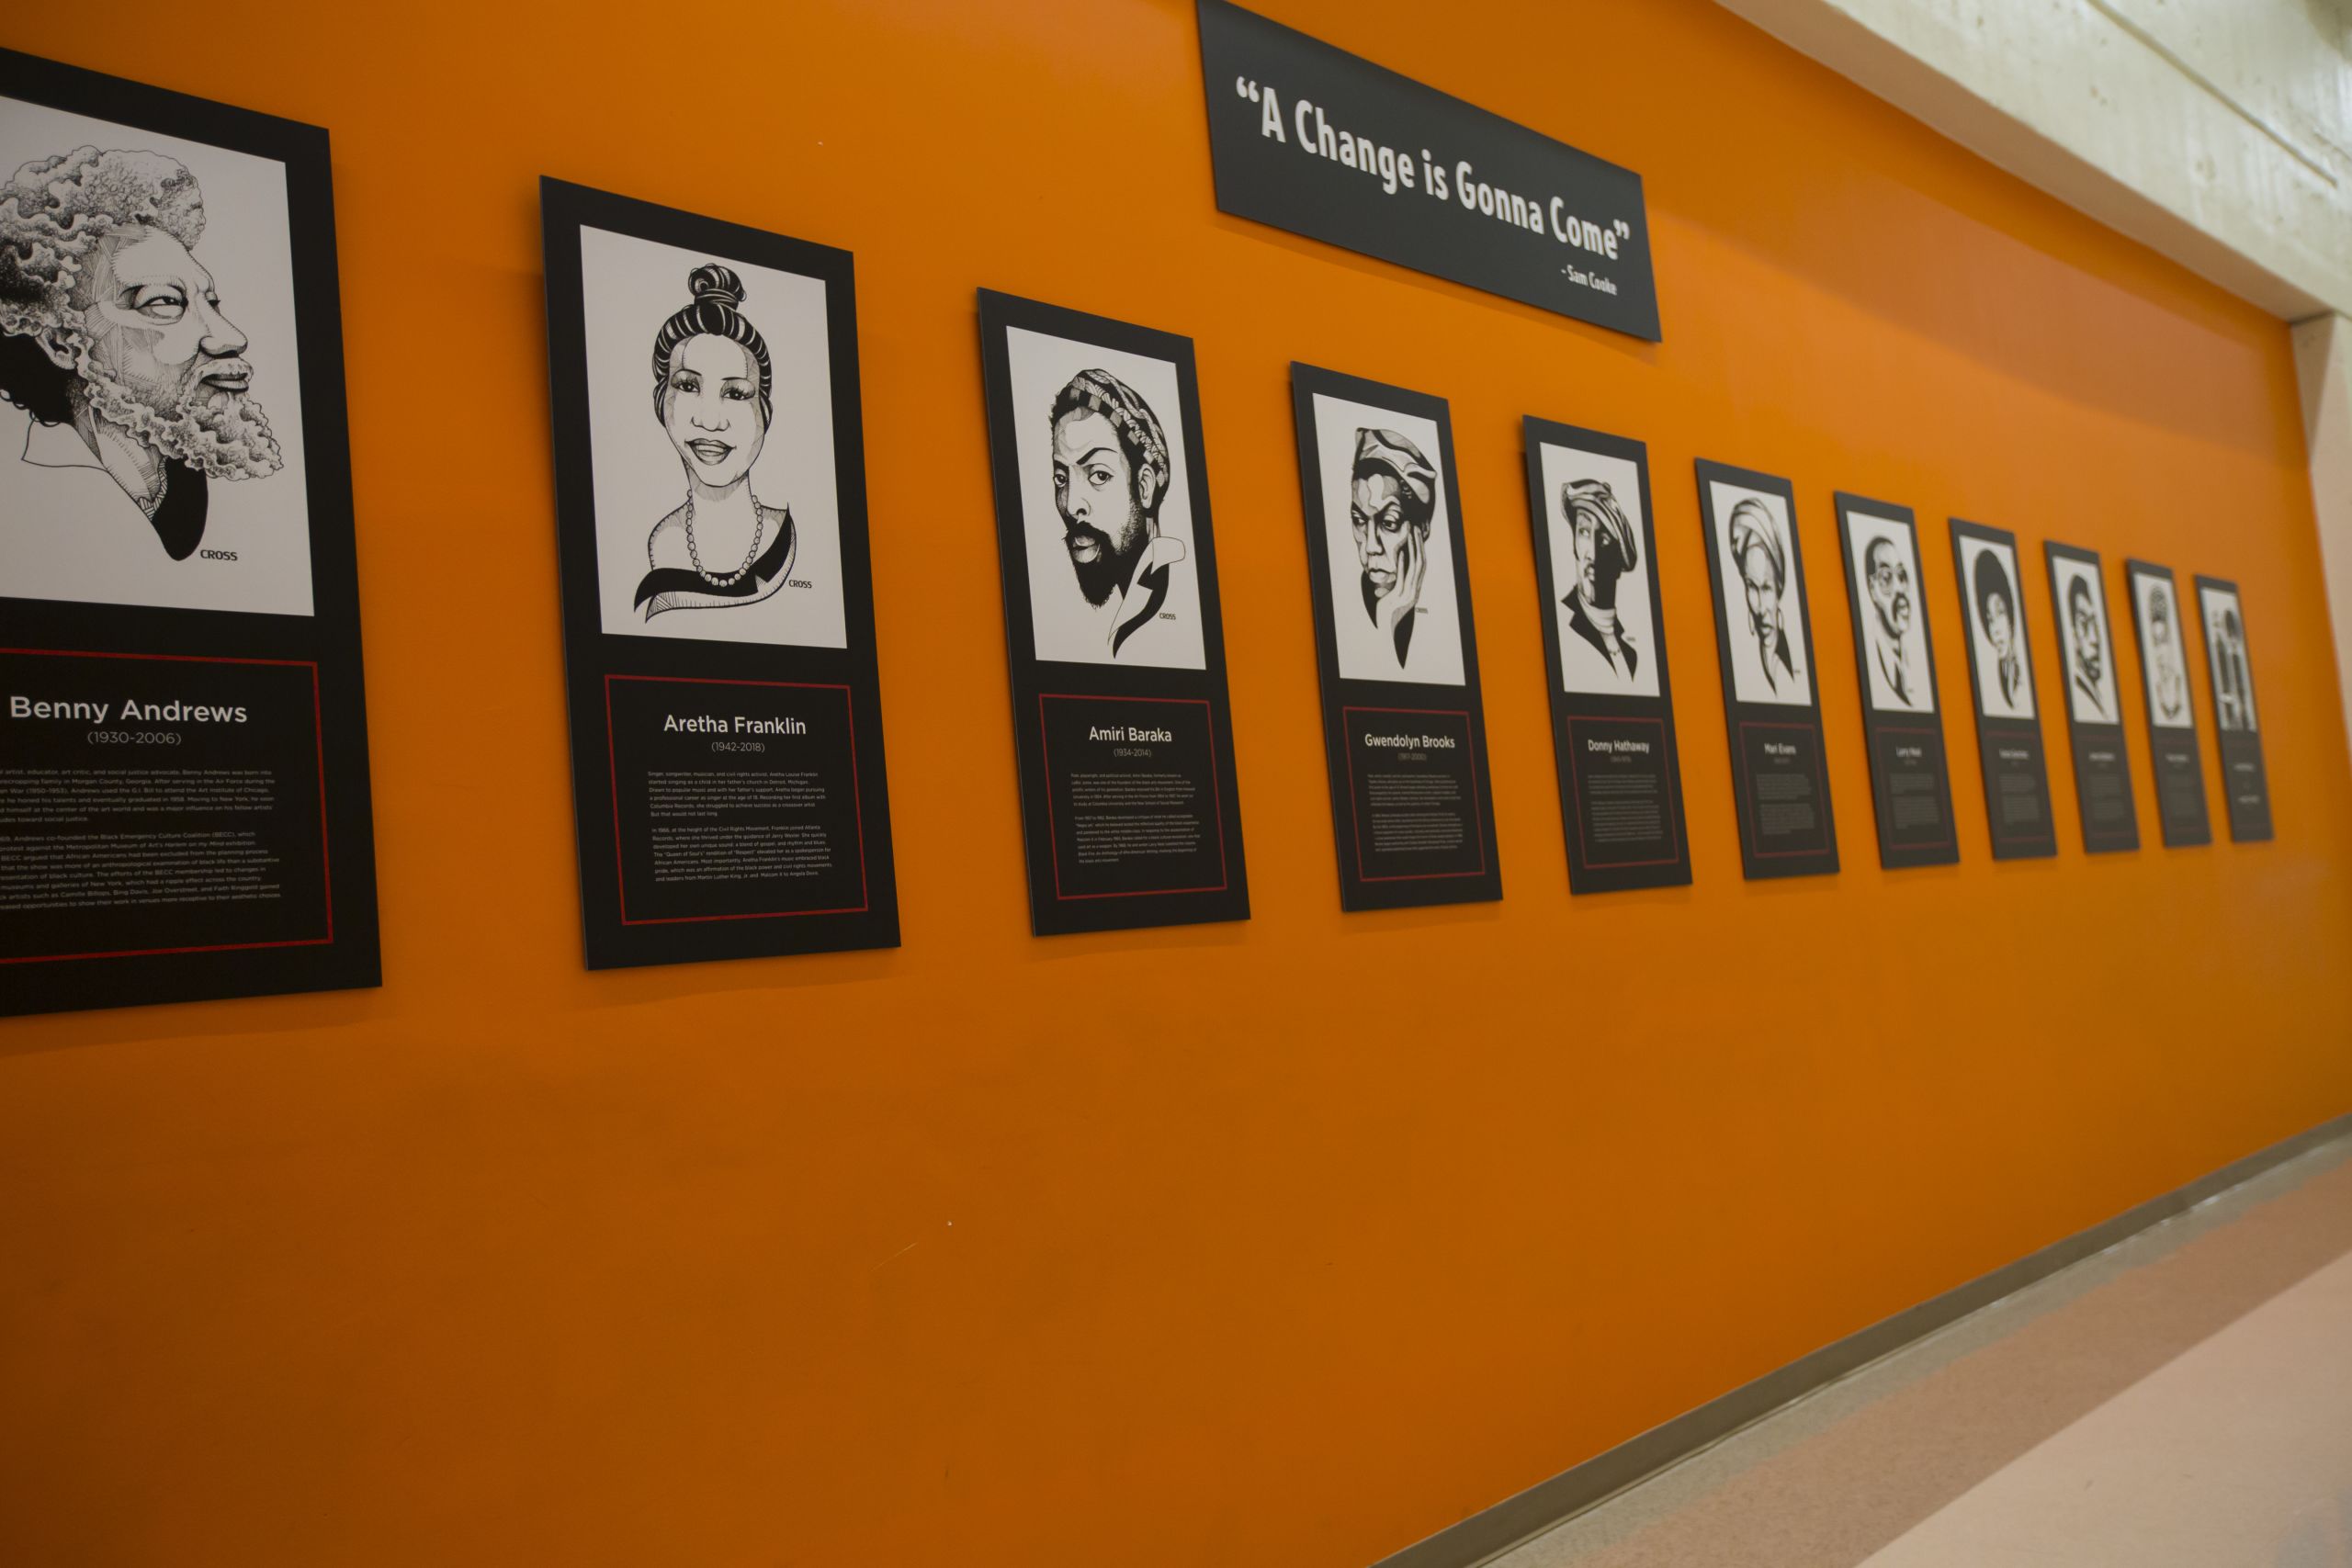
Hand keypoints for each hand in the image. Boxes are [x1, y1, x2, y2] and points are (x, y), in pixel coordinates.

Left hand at [1376, 526, 1426, 646]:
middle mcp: (1413, 591)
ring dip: (1413, 548)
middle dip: (1418, 544)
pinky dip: (1403, 564)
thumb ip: (1394, 587)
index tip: (1417, 534)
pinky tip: (1402, 552)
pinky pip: (1402, 578)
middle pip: (1419, 562)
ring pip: (1414, 568)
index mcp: (1413, 590)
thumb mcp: (1391, 598)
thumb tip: (1390, 579)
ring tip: (1410, 534)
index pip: (1420, 565)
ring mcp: (1407, 594)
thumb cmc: (1386, 615)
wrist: (1385, 632)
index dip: (1420, 549)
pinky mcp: (1398, 598)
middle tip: (1415, 528)